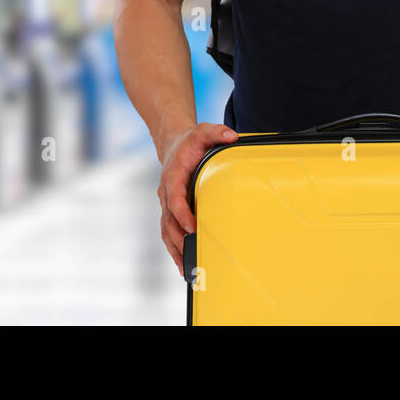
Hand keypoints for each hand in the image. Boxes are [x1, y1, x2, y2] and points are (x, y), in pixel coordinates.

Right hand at [157, 122, 237, 275]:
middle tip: (192, 255)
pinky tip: (183, 263)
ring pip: (166, 230)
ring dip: (174, 249)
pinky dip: (174, 248)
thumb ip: (217, 132)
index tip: (192, 227)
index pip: (174, 198)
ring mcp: (166, 202)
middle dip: (178, 239)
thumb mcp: (203, 131)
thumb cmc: (190, 142)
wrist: (173, 144)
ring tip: (186, 268)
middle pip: (168, 220)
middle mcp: (166, 192)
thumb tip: (233, 136)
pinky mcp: (169, 210)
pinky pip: (168, 231)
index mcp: (173, 175)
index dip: (181, 213)